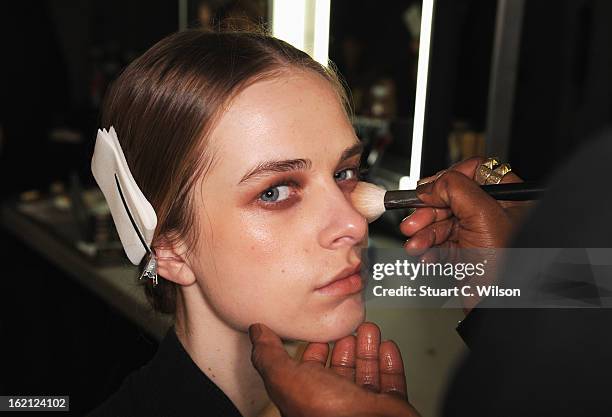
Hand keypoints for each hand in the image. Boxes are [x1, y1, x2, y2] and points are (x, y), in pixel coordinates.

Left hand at [249, 322, 420, 416]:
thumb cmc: (329, 415)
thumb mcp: (287, 379)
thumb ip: (270, 356)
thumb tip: (256, 332)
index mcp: (308, 400)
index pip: (308, 372)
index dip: (312, 351)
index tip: (319, 333)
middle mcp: (336, 405)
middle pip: (340, 371)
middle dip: (344, 345)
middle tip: (349, 326)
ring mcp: (364, 408)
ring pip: (366, 373)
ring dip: (367, 349)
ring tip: (369, 328)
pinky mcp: (391, 407)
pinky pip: (392, 381)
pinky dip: (390, 362)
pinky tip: (387, 346)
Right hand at [400, 157, 530, 310]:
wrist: (499, 309)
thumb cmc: (510, 268)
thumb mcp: (484, 217)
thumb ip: (456, 190)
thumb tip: (432, 183)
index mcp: (509, 198)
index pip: (475, 171)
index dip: (449, 178)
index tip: (429, 189)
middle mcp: (494, 213)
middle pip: (451, 198)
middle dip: (428, 211)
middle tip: (413, 220)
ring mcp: (478, 234)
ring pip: (441, 221)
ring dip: (422, 232)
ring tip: (415, 243)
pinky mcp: (464, 253)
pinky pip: (438, 242)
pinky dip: (426, 248)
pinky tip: (424, 255)